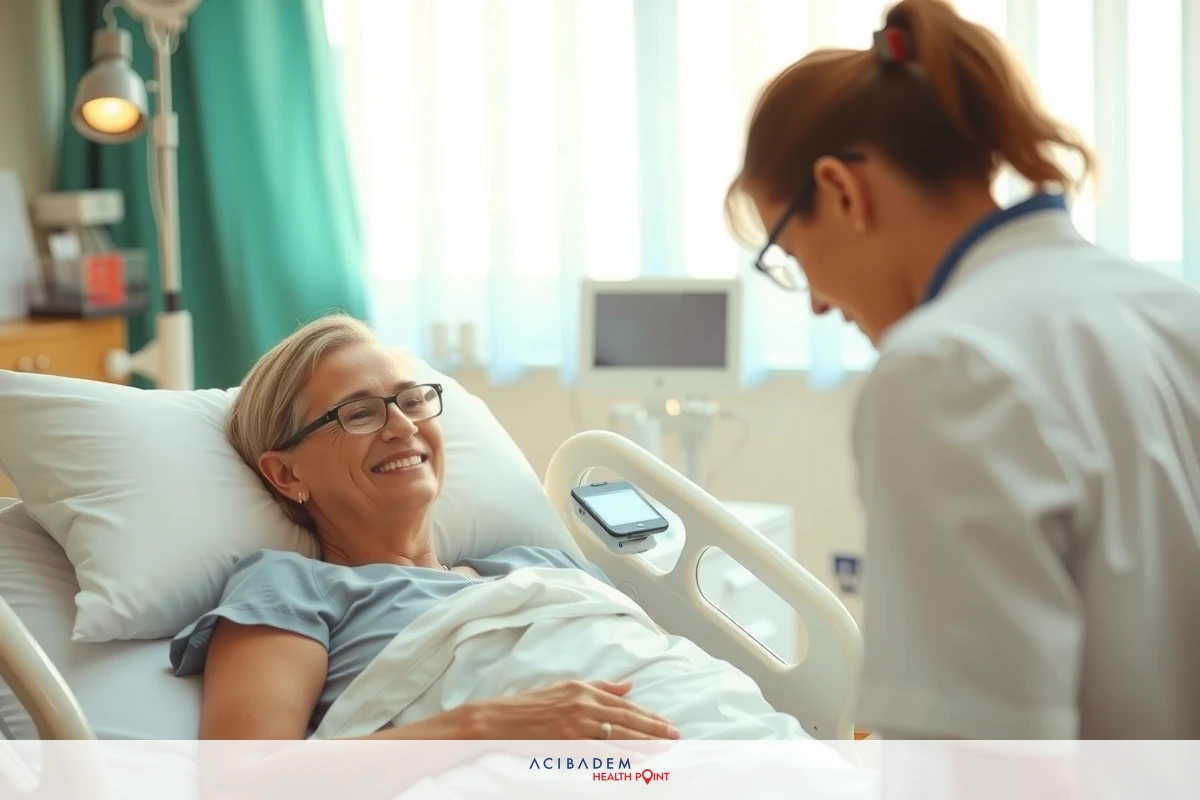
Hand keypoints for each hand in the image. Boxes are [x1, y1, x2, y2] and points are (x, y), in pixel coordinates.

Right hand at [469, 679, 680, 740]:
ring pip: (620, 736)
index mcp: (585, 691)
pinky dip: (623, 756)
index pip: (625, 705)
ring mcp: (577, 726)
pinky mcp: (568, 744)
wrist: (501, 719)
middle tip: (675, 736)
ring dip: (646, 743)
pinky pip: (602, 752)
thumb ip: (600, 687)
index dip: (649, 715)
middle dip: (655, 729)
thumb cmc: (532, 703)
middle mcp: (584, 706)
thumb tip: (628, 685)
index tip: (667, 723)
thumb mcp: (566, 687)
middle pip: (628, 720)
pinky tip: (639, 760)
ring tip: (665, 749)